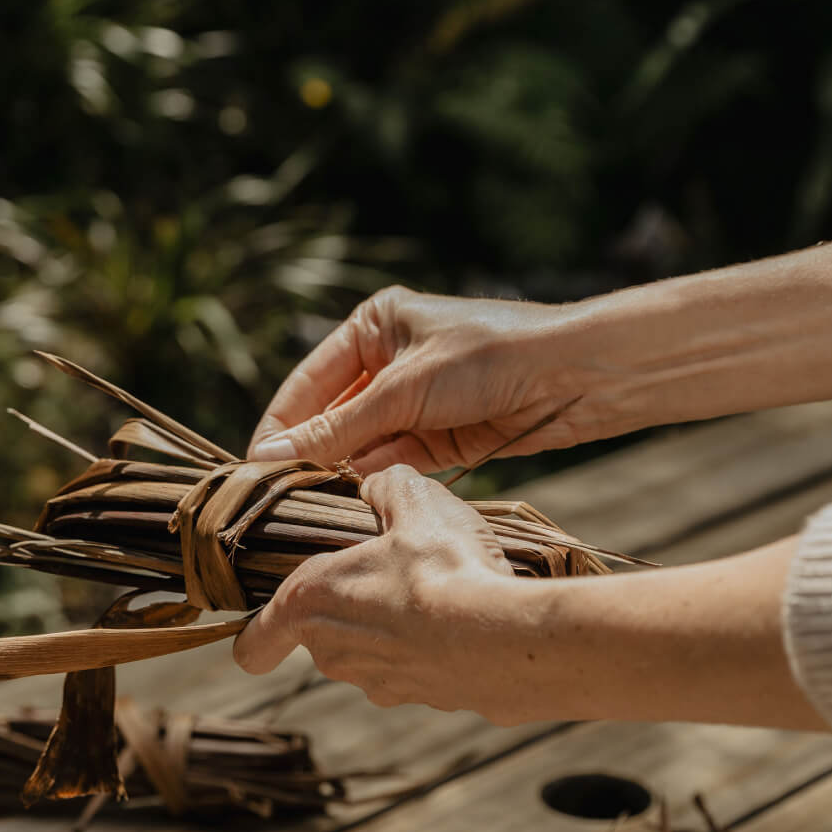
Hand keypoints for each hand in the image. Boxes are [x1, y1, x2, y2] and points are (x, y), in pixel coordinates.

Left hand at [233, 464, 521, 721]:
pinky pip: (418, 670)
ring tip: (435, 592)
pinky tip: (464, 619)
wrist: (506, 636)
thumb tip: (378, 486)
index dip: (257, 635)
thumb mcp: (414, 500)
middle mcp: (334, 655)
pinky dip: (432, 649)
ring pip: (371, 654)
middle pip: (321, 637)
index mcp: (309, 603)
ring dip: (392, 628)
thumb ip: (385, 487)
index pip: (252, 646)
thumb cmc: (444, 564)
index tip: (272, 622)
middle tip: (387, 571)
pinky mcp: (425, 702)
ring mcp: (379, 685)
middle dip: (349, 607)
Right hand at [247, 285, 605, 473]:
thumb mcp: (405, 390)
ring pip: (361, 445)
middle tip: (275, 498)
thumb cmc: (489, 357)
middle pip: (331, 417)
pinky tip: (352, 499)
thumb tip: (269, 456)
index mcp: (373, 327)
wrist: (576, 377)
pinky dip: (375, 479)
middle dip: (309, 454)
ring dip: (341, 471)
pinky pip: (393, 462)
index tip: (254, 469)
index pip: (309, 384)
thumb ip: (339, 428)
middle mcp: (388, 364)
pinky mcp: (440, 439)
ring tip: (309, 504)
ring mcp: (415, 404)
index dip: (281, 426)